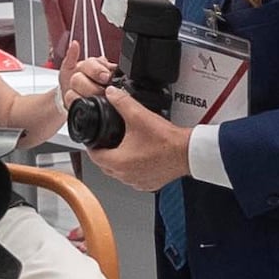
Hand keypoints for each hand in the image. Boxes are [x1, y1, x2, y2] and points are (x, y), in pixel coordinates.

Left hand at [73, 77, 192, 188]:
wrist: (187, 152)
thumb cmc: (167, 141)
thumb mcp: (139, 116)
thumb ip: (122, 102)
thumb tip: (111, 93)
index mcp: (119, 162)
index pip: (94, 156)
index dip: (91, 145)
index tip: (93, 139)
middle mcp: (126, 176)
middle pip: (104, 166)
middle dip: (103, 153)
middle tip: (106, 141)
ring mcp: (138, 182)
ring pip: (119, 173)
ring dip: (118, 162)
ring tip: (123, 147)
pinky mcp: (149, 184)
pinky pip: (134, 178)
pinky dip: (132, 169)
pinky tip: (139, 158)